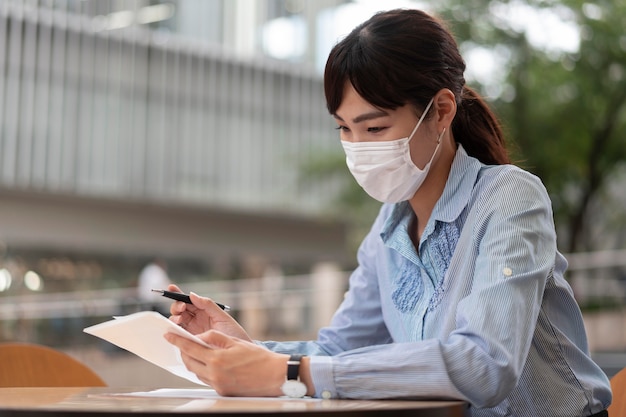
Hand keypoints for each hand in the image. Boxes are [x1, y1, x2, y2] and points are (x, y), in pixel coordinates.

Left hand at [164, 330, 290, 396]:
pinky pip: (205, 379)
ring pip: (196, 372)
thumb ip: (215, 338)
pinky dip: (203, 370)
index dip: (177, 341)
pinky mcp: (222, 391)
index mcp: (217, 359)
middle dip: (183, 351)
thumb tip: (200, 337)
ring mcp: (217, 384)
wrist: (274, 375)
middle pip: (189, 362)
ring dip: (193, 361)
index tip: (168, 335)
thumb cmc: (258, 357)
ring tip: (196, 352)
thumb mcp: (235, 341)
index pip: (190, 348)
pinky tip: (209, 364)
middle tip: (182, 343)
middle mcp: (214, 374)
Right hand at [167, 284, 251, 341]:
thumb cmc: (233, 333)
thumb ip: (208, 305)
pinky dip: (174, 330)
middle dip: (177, 306)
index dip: (179, 294)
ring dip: (174, 317)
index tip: (172, 288)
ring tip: (179, 318)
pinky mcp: (190, 341)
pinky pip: (179, 334)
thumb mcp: (222, 317)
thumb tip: (192, 295)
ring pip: (177, 321)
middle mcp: (197, 320)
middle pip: (180, 310)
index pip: (189, 300)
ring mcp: (193, 330)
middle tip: (181, 308)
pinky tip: (176, 328)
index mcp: (204, 311)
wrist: (238, 353)